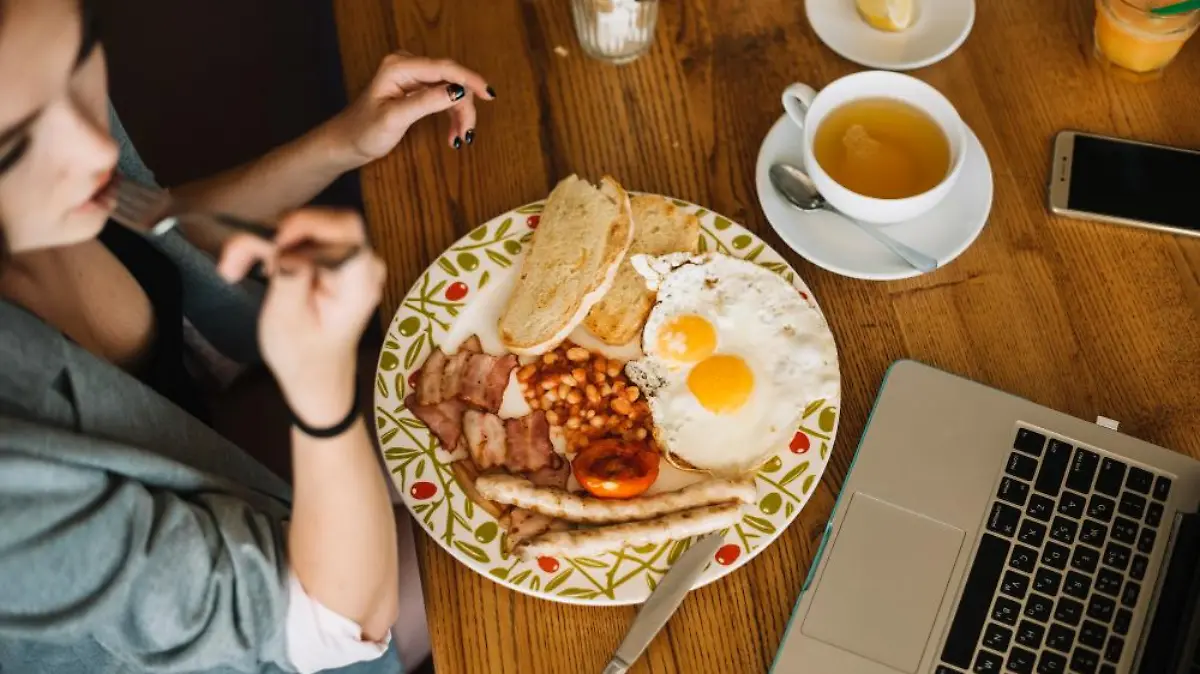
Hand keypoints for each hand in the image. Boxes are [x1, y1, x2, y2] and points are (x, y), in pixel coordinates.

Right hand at [217, 209, 386, 425]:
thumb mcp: (286, 322)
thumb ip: (289, 277)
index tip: (270, 241)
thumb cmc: (302, 358)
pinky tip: (252, 266)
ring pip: (306, 226)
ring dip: (265, 240)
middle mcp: (364, 265)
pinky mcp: (336, 259)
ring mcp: (352, 260)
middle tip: (233, 259)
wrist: (317, 377)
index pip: (346, 230)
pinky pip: (304, 237)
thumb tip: (284, 243)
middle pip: (321, 222)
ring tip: (234, 267)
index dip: (307, 223)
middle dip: (273, 233)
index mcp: (360, 283)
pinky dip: (274, 246)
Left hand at [328, 52, 493, 163]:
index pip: (444, 68)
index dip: (469, 80)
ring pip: (451, 90)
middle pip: (451, 80)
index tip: (489, 95)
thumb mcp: (395, 118)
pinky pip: (443, 97)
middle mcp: (408, 66)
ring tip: (460, 139)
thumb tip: (458, 91)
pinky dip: (452, 115)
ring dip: (460, 114)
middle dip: (464, 106)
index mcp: (399, 66)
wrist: (346, 142)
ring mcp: (412, 77)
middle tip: (467, 134)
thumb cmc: (363, 131)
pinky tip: (453, 134)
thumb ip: (426, 102)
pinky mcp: (416, 88)